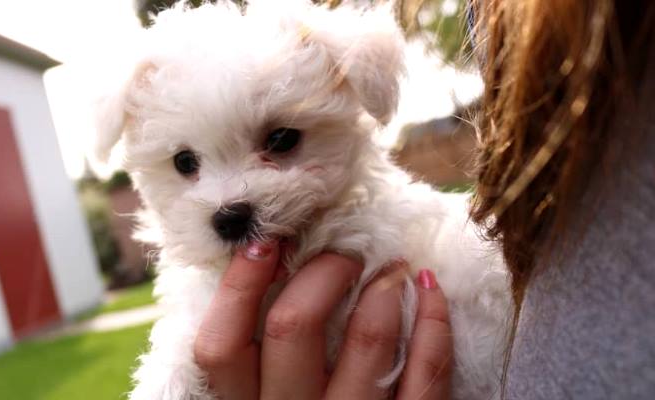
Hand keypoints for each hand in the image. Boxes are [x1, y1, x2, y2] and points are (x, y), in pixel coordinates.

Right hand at [193, 241, 452, 399]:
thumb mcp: (265, 398)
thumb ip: (256, 350)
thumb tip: (266, 262)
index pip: (221, 343)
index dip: (240, 283)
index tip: (267, 243)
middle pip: (290, 326)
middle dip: (322, 272)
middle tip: (345, 257)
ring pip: (365, 341)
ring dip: (383, 288)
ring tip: (393, 269)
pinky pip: (427, 372)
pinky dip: (434, 322)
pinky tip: (430, 292)